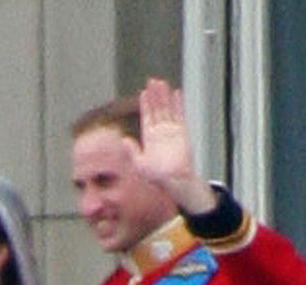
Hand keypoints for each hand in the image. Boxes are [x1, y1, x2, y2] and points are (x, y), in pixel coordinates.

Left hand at [124, 78, 216, 213]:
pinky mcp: (182, 133)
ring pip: (167, 109)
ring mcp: (171, 131)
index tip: (144, 93)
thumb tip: (123, 140)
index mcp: (149, 138)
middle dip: (155, 96)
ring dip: (164, 96)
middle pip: (157, 109)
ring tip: (162, 83)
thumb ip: (132, 151)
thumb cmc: (156, 176)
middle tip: (152, 81)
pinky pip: (180, 115)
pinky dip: (178, 104)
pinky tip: (176, 93)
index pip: (146, 117)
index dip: (145, 104)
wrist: (173, 181)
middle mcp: (160, 132)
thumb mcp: (139, 164)